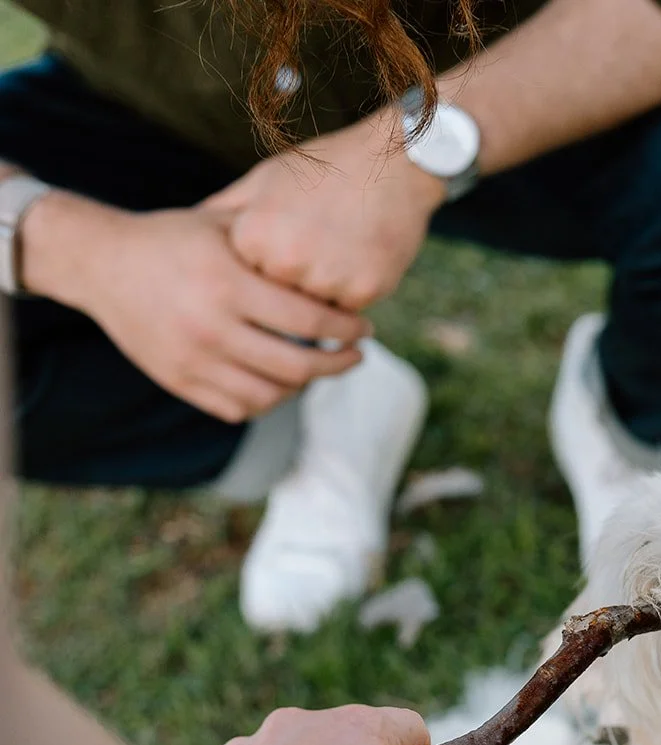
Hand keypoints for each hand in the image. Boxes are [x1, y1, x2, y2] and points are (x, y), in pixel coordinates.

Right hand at [34, 199, 368, 422]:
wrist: (102, 263)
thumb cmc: (176, 239)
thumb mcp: (224, 224)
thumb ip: (276, 239)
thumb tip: (338, 252)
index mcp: (227, 284)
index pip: (309, 320)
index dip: (346, 328)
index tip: (364, 328)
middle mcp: (209, 327)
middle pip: (296, 366)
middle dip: (337, 364)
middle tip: (355, 355)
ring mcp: (191, 360)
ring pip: (270, 396)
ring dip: (303, 386)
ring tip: (316, 367)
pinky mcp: (178, 381)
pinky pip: (237, 408)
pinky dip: (266, 400)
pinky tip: (278, 380)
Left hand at [206, 114, 444, 310]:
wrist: (395, 162)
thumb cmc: (326, 168)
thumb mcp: (265, 179)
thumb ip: (225, 212)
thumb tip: (189, 235)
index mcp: (254, 236)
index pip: (245, 279)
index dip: (264, 266)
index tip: (279, 248)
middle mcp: (286, 262)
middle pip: (278, 300)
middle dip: (293, 285)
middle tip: (314, 250)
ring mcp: (326, 279)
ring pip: (314, 310)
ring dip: (324, 291)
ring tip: (339, 249)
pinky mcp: (364, 291)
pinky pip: (349, 308)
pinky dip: (354, 290)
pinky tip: (361, 256)